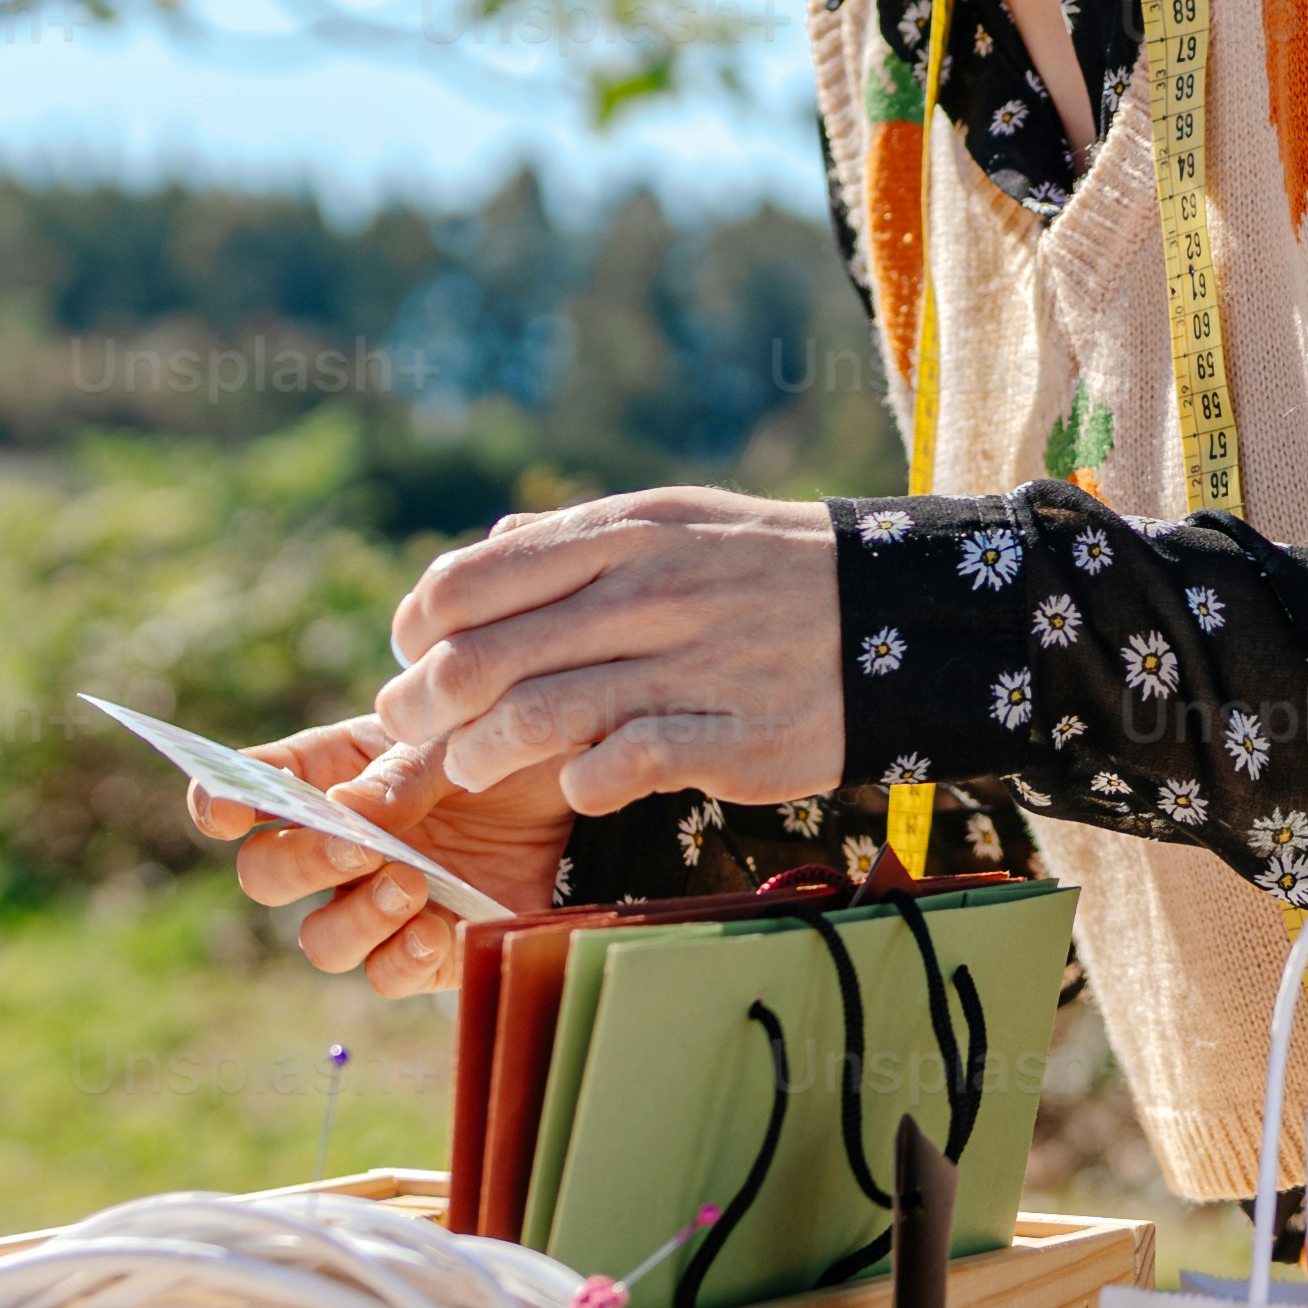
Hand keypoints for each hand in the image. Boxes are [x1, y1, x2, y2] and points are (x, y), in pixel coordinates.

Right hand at [186, 717, 570, 1003]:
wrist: (579, 794)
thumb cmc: (503, 749)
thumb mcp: (460, 738)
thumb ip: (403, 775)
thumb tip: (349, 810)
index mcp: (327, 772)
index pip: (243, 790)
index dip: (219, 802)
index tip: (227, 811)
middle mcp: (337, 846)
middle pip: (267, 876)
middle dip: (301, 864)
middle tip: (358, 848)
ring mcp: (375, 903)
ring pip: (322, 940)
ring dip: (355, 917)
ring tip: (410, 884)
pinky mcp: (424, 950)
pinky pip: (387, 974)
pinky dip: (402, 957)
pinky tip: (436, 926)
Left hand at [385, 486, 848, 821]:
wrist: (898, 614)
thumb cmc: (762, 571)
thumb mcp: (672, 521)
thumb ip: (573, 540)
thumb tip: (483, 554)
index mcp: (623, 532)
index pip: (470, 581)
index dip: (417, 629)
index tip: (412, 658)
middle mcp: (650, 593)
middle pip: (485, 659)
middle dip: (424, 708)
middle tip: (409, 733)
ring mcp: (692, 667)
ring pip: (537, 718)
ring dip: (480, 755)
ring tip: (468, 767)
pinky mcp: (733, 738)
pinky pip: (621, 767)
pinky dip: (577, 783)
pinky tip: (573, 786)